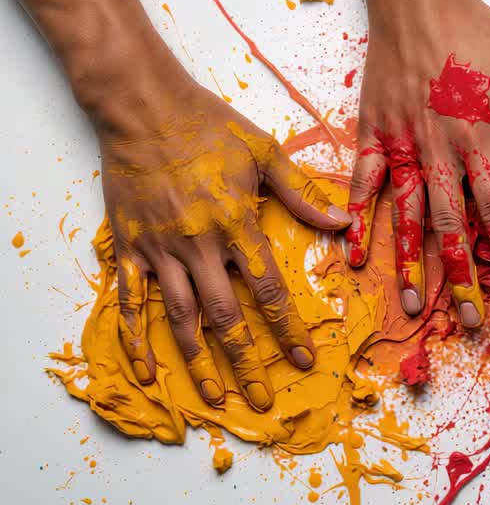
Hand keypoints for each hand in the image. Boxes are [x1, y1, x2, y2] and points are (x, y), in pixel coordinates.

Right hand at [101, 79, 350, 410]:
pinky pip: (130, 301)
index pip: (269, 290)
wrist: (141, 105)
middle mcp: (197, 244)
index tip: (302, 360)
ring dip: (197, 361)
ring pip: (180, 317)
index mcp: (236, 224)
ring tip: (214, 397)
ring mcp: (159, 248)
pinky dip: (135, 338)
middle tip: (260, 400)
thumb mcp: (265, 152)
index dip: (286, 330)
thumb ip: (302, 194)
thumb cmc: (207, 124)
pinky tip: (147, 370)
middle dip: (245, 362)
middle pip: (226, 316)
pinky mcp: (129, 246)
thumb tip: (345, 223)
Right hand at [346, 0, 489, 326]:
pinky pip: (363, 183)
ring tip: (416, 305)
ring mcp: (400, 143)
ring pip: (407, 216)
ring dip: (412, 264)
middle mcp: (438, 150)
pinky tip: (353, 255)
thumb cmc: (473, 29)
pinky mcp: (371, 131)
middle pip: (453, 228)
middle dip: (465, 279)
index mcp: (479, 138)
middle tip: (472, 322)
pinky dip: (357, 220)